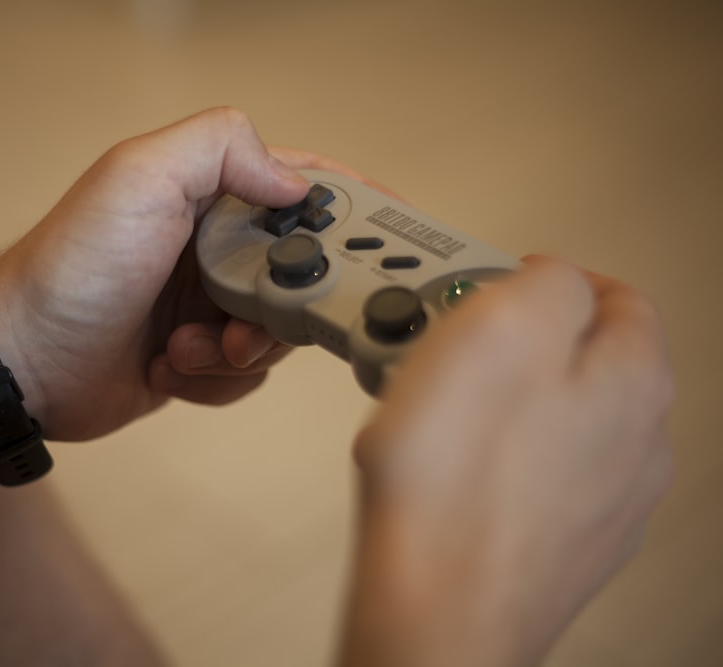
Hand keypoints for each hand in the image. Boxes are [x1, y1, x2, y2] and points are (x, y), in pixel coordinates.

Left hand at [0, 108, 352, 440]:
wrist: (23, 362)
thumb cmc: (75, 266)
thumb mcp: (140, 176)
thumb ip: (220, 147)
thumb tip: (295, 182)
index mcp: (211, 192)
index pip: (304, 185)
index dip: (351, 210)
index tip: (392, 241)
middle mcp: (216, 245)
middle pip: (303, 273)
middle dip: (282, 308)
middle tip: (243, 323)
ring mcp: (208, 304)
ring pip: (277, 334)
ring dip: (235, 351)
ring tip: (181, 349)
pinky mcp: (198, 357)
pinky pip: (245, 376)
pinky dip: (211, 380)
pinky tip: (165, 367)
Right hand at [341, 257, 674, 665]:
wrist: (433, 612)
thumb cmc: (455, 486)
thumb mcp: (499, 326)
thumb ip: (547, 282)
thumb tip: (554, 278)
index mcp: (635, 382)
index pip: (615, 294)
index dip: (545, 277)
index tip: (493, 283)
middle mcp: (636, 445)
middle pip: (579, 359)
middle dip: (512, 340)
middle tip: (448, 346)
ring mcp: (602, 502)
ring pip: (551, 418)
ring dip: (496, 399)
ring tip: (432, 409)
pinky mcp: (559, 542)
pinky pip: (527, 473)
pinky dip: (488, 457)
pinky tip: (443, 466)